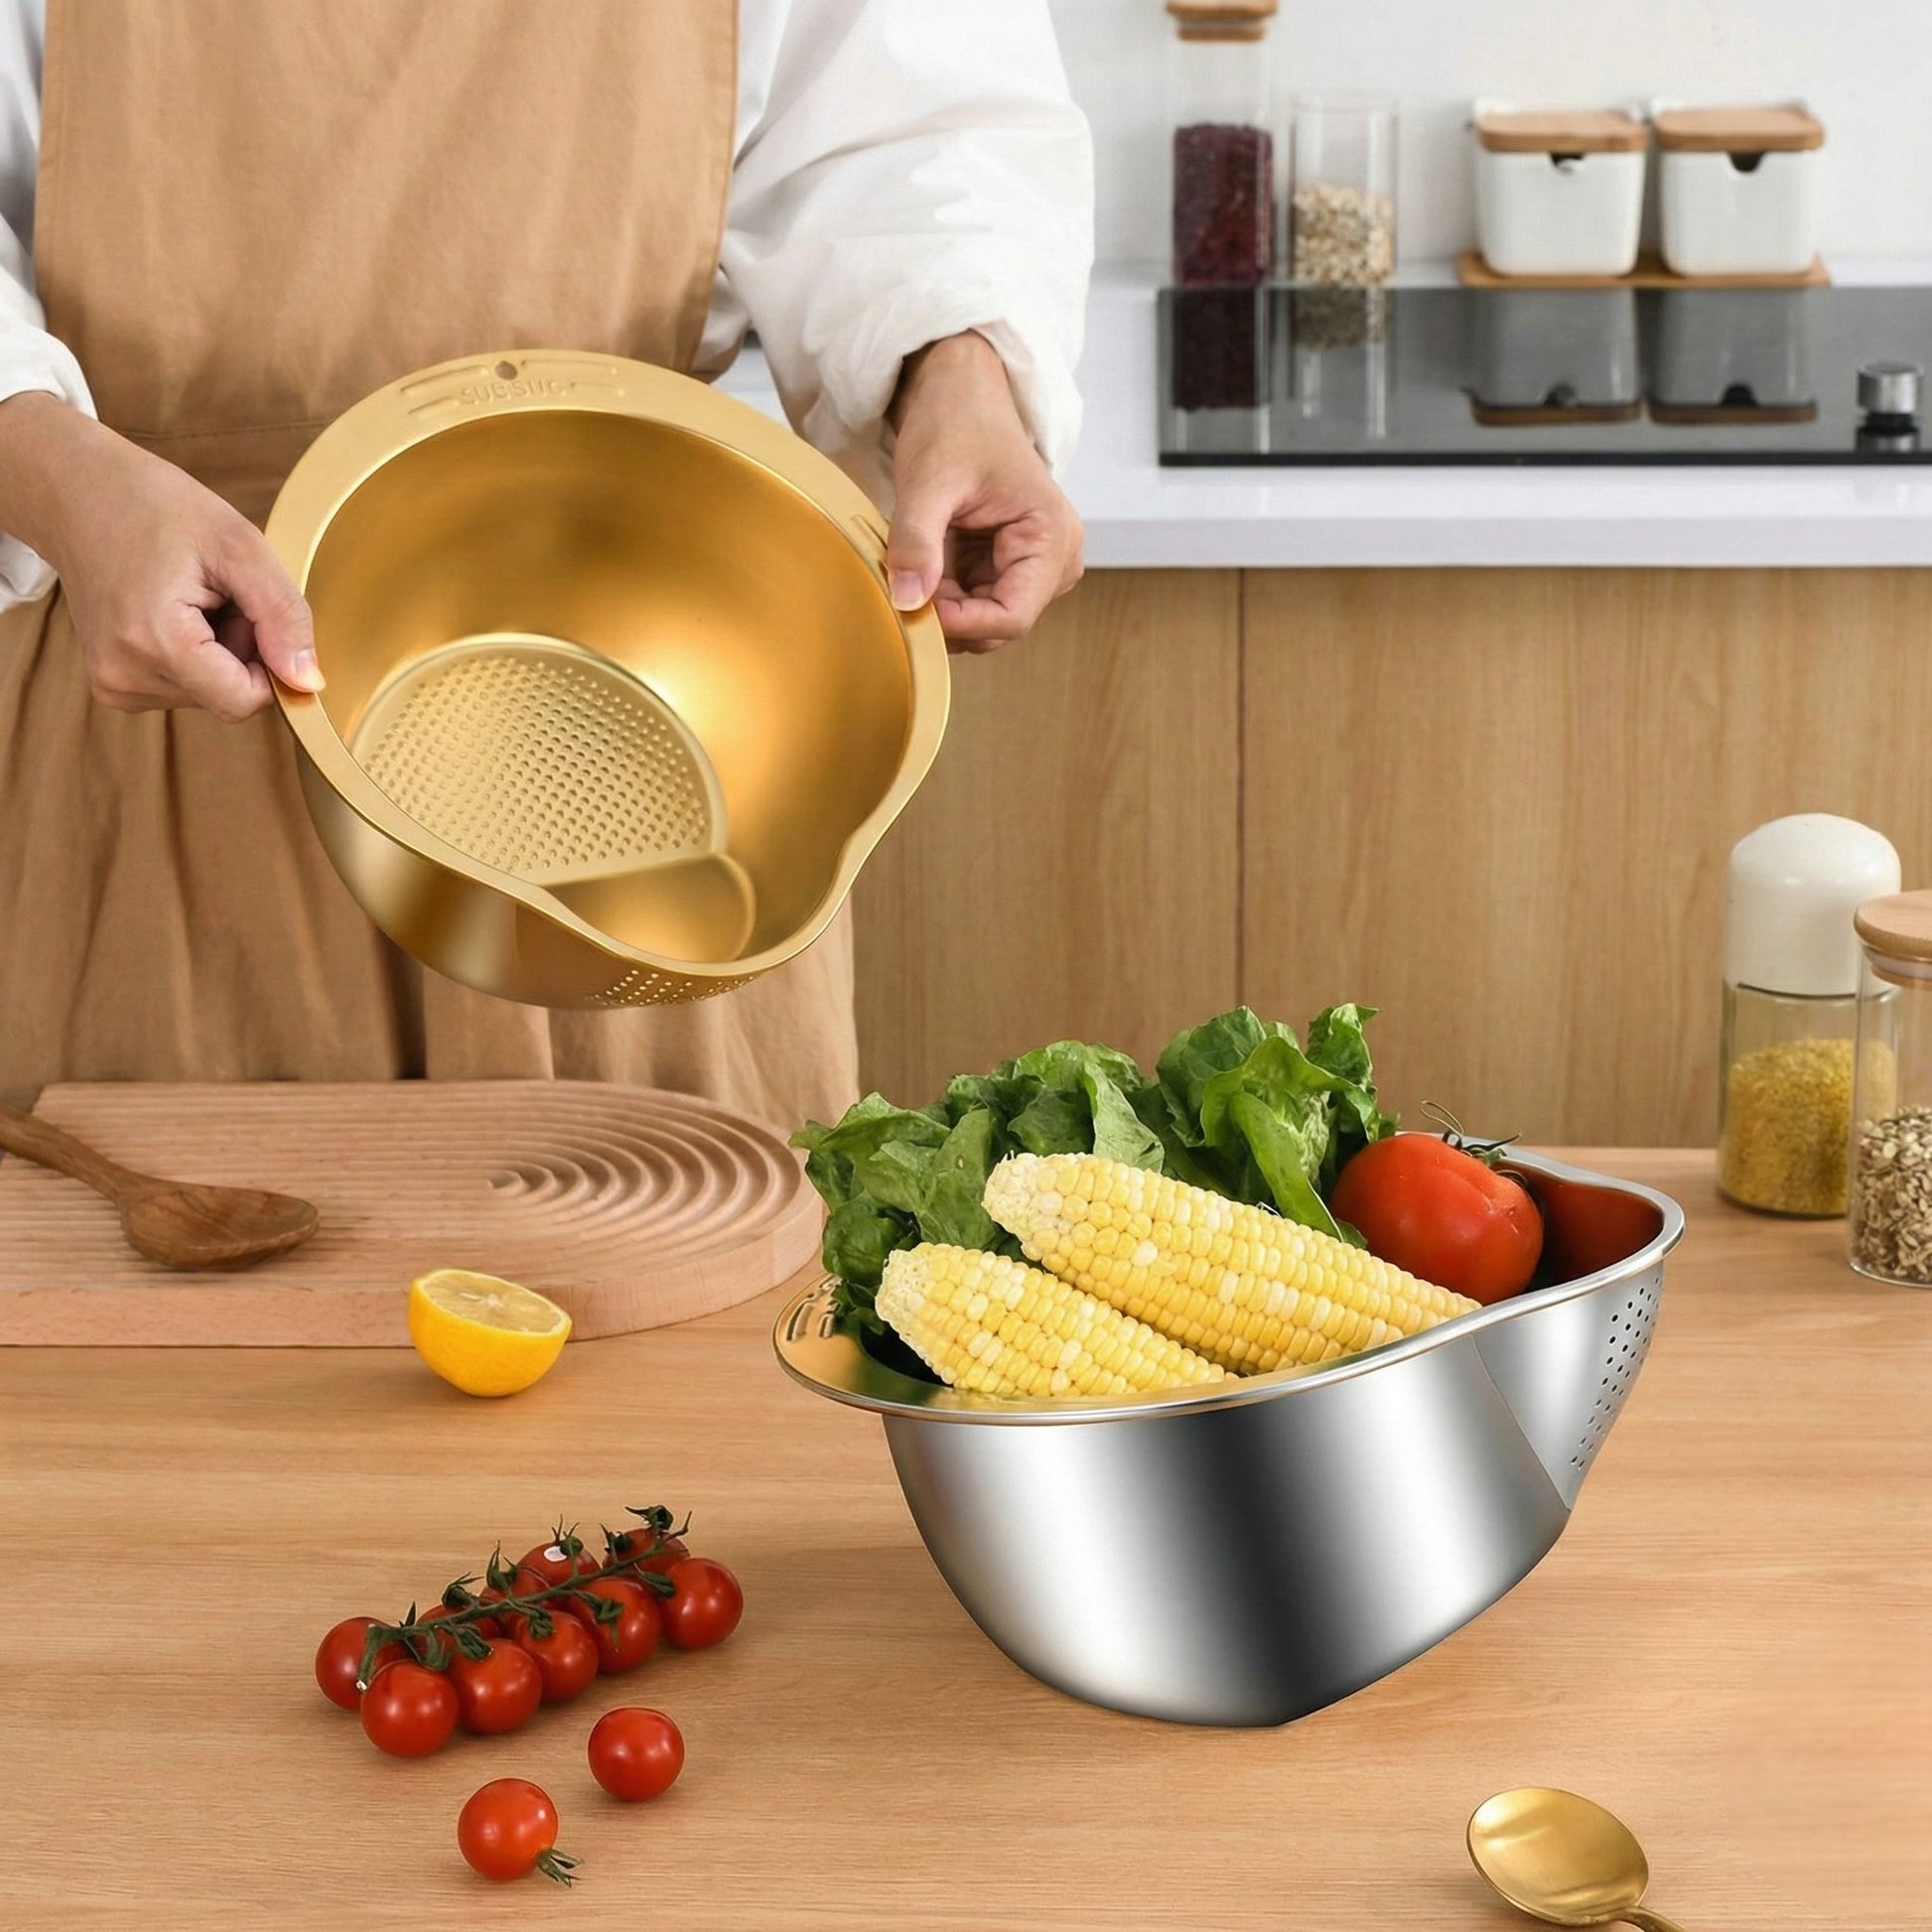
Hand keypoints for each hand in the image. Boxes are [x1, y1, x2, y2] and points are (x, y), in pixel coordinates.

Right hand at [0, 392, 321, 720]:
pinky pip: (184, 687)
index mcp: (153, 642)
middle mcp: (124, 676)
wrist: (77, 492)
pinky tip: (174, 610)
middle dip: (242, 651)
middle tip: (217, 592)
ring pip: (209, 694)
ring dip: (219, 651)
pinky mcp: (112, 683)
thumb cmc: (156, 507)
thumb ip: (283, 616)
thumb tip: (308, 683)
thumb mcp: (240, 546)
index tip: (252, 610)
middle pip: (228, 697)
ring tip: (192, 596)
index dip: (268, 663)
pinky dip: (195, 655)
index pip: (244, 701)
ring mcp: (113, 684)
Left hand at [886, 331, 1082, 652]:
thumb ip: (917, 541)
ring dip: (942, 604)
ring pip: (982, 620)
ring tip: (914, 559)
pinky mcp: (1009, 568)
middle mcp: (1056, 561)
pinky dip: (941, 593)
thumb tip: (907, 601)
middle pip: (998, 625)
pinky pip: (973, 603)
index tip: (913, 605)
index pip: (1013, 617)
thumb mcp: (929, 481)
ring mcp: (1034, 567)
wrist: (960, 395)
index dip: (961, 624)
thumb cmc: (956, 424)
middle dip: (948, 615)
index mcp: (1053, 539)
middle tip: (903, 581)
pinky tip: (924, 559)